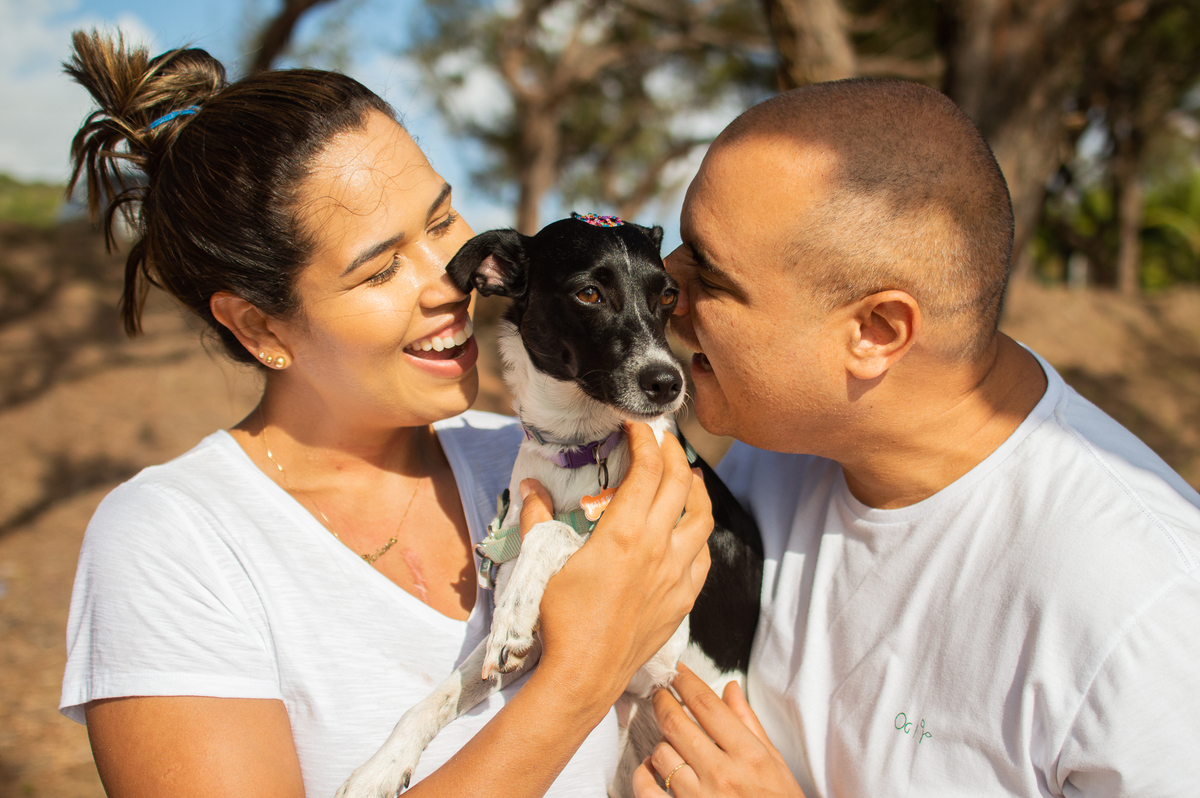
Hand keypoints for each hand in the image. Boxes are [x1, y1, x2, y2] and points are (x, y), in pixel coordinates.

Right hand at [518, 422, 712, 713]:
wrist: (585, 673)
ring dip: (696, 488)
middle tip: (662, 439)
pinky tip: (688, 528)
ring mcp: (676, 574)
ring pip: (702, 517)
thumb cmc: (561, 620)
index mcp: (624, 533)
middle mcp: (658, 547)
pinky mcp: (683, 598)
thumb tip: (530, 487)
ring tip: (687, 474)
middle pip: (679, 483)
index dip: (645, 439)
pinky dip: (699, 532)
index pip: (647, 469)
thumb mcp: (543, 562)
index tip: (637, 426)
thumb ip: (538, 518)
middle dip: (673, 452)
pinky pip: (702, 555)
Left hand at [632, 663, 803, 797]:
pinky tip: (650, 768)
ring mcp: (700, 797)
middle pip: (676, 723)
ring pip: (661, 753)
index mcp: (749, 755)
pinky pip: (648, 789)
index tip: (676, 671)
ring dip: (660, 742)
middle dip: (663, 701)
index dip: (686, 682)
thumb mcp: (774, 762)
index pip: (707, 705)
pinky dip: (643, 775)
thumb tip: (730, 688)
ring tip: (668, 741)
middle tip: (660, 692)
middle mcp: (722, 774)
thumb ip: (748, 723)